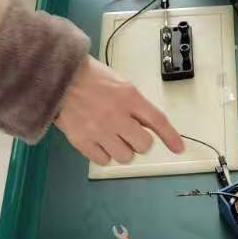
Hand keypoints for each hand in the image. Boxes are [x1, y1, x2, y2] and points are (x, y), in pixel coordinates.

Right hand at [54, 56, 184, 164]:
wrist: (59, 78)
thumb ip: (136, 105)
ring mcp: (99, 129)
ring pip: (125, 156)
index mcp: (129, 97)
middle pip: (143, 145)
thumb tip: (149, 125)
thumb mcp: (121, 84)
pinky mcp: (82, 140)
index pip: (158, 121)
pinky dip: (104, 155)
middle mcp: (116, 115)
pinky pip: (104, 160)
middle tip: (131, 134)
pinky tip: (99, 142)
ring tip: (112, 137)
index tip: (179, 147)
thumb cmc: (90, 78)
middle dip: (140, 142)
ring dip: (123, 150)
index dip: (171, 137)